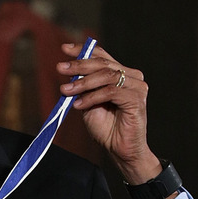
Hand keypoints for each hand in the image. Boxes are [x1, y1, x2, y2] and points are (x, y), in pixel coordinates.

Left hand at [58, 43, 162, 186]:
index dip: (83, 50)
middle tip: (60, 68)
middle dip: (78, 65)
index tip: (64, 49)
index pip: (102, 56)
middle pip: (103, 63)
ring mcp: (136, 87)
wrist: (119, 149)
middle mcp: (132, 76)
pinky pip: (111, 92)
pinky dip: (92, 97)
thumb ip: (82, 86)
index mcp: (121, 73)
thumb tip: (68, 70)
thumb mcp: (88, 102)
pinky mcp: (137, 99)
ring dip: (83, 83)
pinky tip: (79, 105)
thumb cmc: (105, 127)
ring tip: (66, 91)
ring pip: (106, 76)